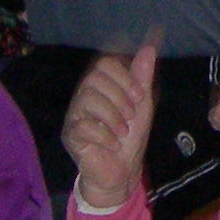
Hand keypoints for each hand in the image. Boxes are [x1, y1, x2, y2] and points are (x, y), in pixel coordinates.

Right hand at [64, 44, 157, 212]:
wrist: (122, 171)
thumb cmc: (130, 137)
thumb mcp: (142, 105)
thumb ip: (142, 78)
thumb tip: (148, 48)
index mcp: (102, 87)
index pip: (104, 64)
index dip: (124, 77)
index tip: (140, 96)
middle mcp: (84, 96)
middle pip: (94, 78)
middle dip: (119, 97)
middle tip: (130, 117)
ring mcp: (75, 115)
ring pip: (87, 98)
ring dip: (113, 117)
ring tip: (122, 133)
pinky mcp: (70, 135)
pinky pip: (82, 125)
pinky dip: (104, 135)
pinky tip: (113, 144)